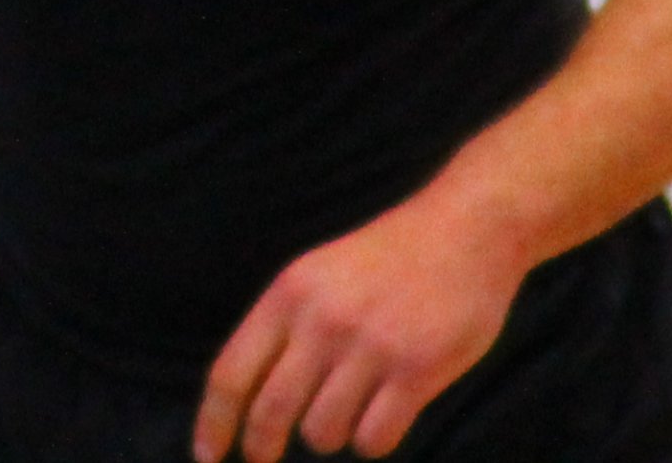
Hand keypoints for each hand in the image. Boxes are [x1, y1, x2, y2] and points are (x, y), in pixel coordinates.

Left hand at [191, 186, 531, 461]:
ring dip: (329, 434)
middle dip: (260, 449)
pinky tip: (384, 415)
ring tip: (349, 408)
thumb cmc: (386, 259)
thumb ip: (283, 327)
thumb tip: (245, 398)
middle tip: (262, 460)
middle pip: (269, 413)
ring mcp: (370, 347)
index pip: (231, 373)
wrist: (464, 231)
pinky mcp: (417, 371)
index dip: (213, 422)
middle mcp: (322, 321)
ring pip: (322, 433)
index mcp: (289, 294)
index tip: (206, 455)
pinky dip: (373, 440)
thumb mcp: (317, 274)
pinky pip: (374, 440)